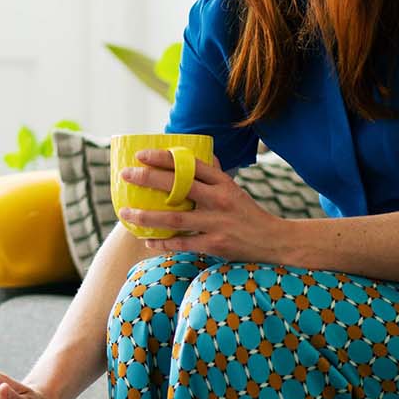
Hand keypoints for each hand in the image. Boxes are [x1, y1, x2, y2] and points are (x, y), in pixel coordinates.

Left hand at [118, 149, 290, 262]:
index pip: (190, 164)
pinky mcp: (215, 244)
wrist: (273, 241)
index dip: (164, 158)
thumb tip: (193, 155)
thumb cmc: (247, 213)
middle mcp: (219, 199)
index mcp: (223, 182)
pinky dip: (163, 243)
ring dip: (146, 216)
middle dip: (148, 179)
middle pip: (178, 186)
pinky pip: (183, 243)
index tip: (141, 154)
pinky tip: (147, 241)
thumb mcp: (233, 189)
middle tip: (126, 175)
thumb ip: (214, 174)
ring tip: (125, 213)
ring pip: (175, 217)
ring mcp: (217, 222)